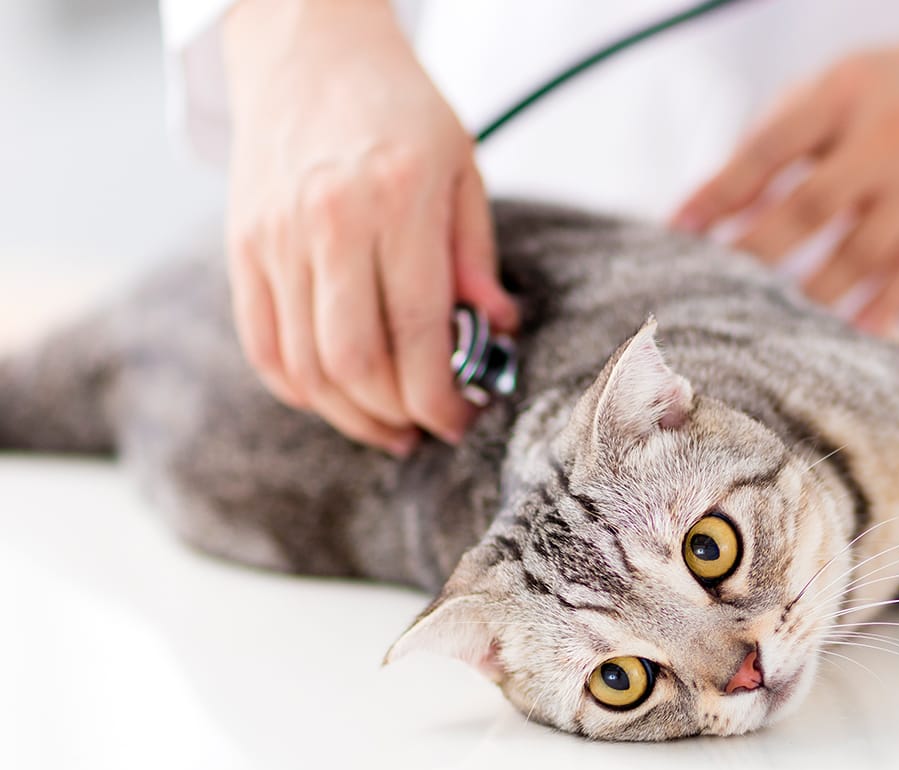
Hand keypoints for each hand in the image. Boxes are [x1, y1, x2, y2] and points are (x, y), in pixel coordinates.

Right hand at [221, 0, 517, 454]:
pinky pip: (262, 344)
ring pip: (306, 365)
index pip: (419, 328)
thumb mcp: (462, 166)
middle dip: (399, 415)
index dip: (440, 394)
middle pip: (356, 361)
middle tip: (432, 429)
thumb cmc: (398, 108)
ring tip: (390, 426)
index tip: (462, 419)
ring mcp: (276, 237)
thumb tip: (494, 330)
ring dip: (351, 414)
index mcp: (397, 201)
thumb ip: (475, 254)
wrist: (309, 50)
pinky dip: (299, 387)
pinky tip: (336, 399)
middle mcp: (329, 222)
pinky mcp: (242, 246)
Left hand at [673, 11, 898, 331]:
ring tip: (763, 323)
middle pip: (811, 207)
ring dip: (806, 293)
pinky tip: (838, 339)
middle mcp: (888, 138)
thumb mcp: (841, 85)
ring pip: (857, 256)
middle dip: (755, 252)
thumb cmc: (897, 90)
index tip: (679, 231)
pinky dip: (873, 313)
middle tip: (710, 289)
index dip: (721, 191)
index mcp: (847, 92)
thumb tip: (718, 204)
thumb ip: (782, 133)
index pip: (772, 147)